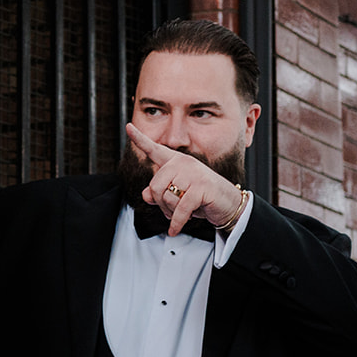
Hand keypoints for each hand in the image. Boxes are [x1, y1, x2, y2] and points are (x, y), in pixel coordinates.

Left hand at [124, 122, 244, 235]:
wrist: (228, 204)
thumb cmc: (200, 198)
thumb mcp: (177, 195)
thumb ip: (159, 193)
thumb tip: (145, 195)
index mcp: (175, 161)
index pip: (154, 149)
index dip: (139, 138)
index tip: (128, 127)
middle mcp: (183, 163)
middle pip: (155, 186)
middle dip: (161, 204)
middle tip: (174, 209)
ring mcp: (193, 173)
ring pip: (166, 198)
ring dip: (172, 213)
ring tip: (185, 212)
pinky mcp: (201, 187)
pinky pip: (180, 209)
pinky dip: (177, 222)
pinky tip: (175, 229)